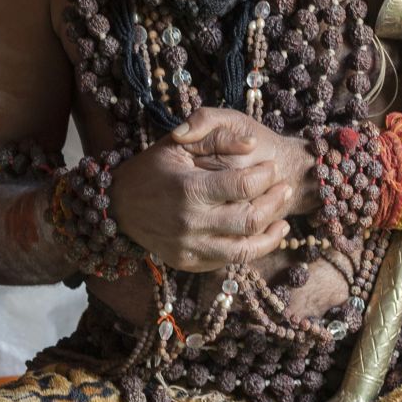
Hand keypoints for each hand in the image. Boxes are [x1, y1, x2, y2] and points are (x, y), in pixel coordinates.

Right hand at [109, 108, 299, 271]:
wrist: (117, 206)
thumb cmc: (150, 169)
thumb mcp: (178, 144)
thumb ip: (215, 138)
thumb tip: (252, 144)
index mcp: (189, 189)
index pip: (244, 186)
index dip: (266, 176)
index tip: (271, 167)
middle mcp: (191, 222)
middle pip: (251, 219)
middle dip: (276, 202)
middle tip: (284, 189)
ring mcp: (190, 247)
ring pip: (246, 249)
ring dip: (272, 234)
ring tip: (283, 220)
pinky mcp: (189, 263)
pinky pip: (230, 262)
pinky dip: (252, 250)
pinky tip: (262, 236)